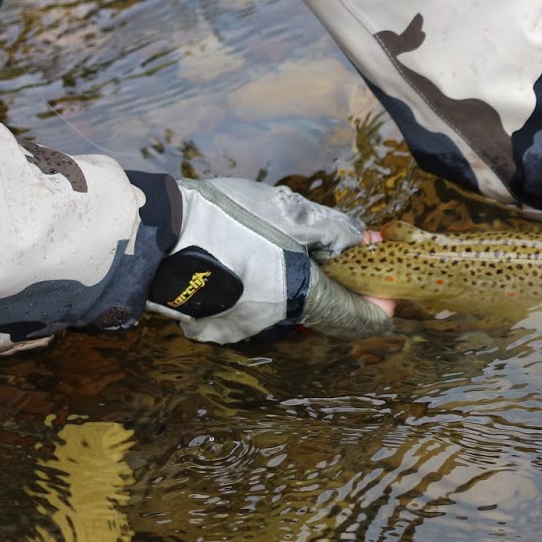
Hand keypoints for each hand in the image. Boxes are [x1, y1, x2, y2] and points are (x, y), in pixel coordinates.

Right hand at [145, 178, 393, 342]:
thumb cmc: (229, 220)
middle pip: (317, 310)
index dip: (376, 308)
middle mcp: (273, 322)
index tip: (387, 294)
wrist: (153, 234)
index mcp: (302, 298)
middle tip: (333, 256)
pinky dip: (254, 287)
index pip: (355, 319)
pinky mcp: (207, 323)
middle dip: (330, 286)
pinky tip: (243, 258)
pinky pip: (243, 307)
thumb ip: (333, 230)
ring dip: (289, 283)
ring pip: (278, 307)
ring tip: (281, 246)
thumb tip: (359, 242)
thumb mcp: (291, 213)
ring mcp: (237, 327)